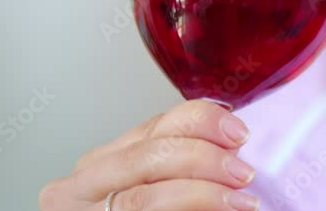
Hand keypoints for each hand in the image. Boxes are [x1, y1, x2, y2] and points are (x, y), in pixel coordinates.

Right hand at [40, 100, 259, 209]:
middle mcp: (82, 185)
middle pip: (148, 153)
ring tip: (241, 201)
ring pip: (145, 196)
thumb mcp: (148, 189)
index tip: (238, 132)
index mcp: (99, 163)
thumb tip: (232, 151)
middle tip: (243, 172)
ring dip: (203, 194)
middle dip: (205, 157)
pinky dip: (190, 210)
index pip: (153, 126)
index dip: (201, 122)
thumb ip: (175, 170)